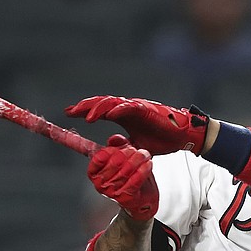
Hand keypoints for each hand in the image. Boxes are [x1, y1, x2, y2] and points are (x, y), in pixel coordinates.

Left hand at [66, 96, 208, 155]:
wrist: (182, 137)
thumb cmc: (161, 140)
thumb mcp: (136, 147)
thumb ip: (122, 147)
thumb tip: (109, 146)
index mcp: (123, 116)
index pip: (99, 111)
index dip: (84, 111)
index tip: (69, 114)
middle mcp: (126, 109)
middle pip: (101, 104)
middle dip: (84, 107)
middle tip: (70, 112)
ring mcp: (136, 107)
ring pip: (112, 103)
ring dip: (98, 108)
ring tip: (86, 116)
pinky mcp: (146, 109)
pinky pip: (130, 107)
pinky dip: (119, 108)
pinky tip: (109, 113)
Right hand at [87, 135, 157, 220]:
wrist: (141, 199)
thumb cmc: (130, 177)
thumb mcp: (122, 156)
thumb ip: (117, 145)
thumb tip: (113, 139)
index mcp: (94, 173)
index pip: (99, 156)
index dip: (112, 149)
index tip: (122, 147)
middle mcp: (100, 184)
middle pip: (116, 161)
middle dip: (129, 152)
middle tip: (137, 150)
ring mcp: (111, 192)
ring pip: (127, 169)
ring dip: (139, 159)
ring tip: (145, 155)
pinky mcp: (125, 198)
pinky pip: (135, 180)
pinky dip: (143, 170)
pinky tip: (148, 164)